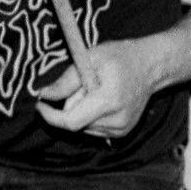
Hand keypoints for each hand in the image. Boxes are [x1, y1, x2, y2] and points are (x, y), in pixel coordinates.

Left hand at [33, 38, 161, 139]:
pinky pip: (94, 128)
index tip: (40, 105)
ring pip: (84, 126)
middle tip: (85, 83)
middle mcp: (117, 120)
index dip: (51, 116)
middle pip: (76, 122)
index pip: (71, 121)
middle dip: (71, 104)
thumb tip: (44, 95)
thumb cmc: (120, 57)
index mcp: (109, 100)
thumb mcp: (90, 58)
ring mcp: (121, 129)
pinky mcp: (122, 132)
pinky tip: (105, 99)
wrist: (150, 66)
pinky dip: (92, 115)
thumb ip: (66, 80)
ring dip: (82, 110)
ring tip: (98, 90)